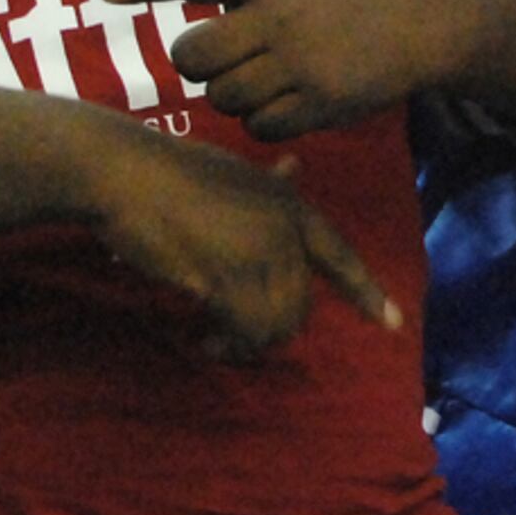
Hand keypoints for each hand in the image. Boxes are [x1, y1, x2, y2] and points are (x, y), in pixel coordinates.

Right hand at [73, 114, 398, 360]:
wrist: (125, 171)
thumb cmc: (168, 171)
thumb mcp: (233, 172)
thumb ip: (268, 185)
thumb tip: (294, 169)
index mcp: (290, 204)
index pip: (339, 255)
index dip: (366, 291)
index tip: (391, 323)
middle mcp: (285, 228)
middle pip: (300, 306)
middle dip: (269, 329)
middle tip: (226, 333)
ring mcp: (258, 251)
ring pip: (276, 325)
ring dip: (246, 344)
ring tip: (214, 337)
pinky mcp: (226, 274)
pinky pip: (246, 330)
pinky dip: (227, 344)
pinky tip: (203, 337)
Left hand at [101, 0, 443, 138]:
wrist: (423, 19)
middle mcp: (282, 13)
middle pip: (193, 56)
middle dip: (197, 63)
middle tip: (224, 55)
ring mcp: (303, 60)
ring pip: (222, 97)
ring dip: (232, 94)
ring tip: (266, 76)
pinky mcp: (322, 101)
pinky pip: (259, 126)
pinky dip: (264, 120)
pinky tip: (289, 100)